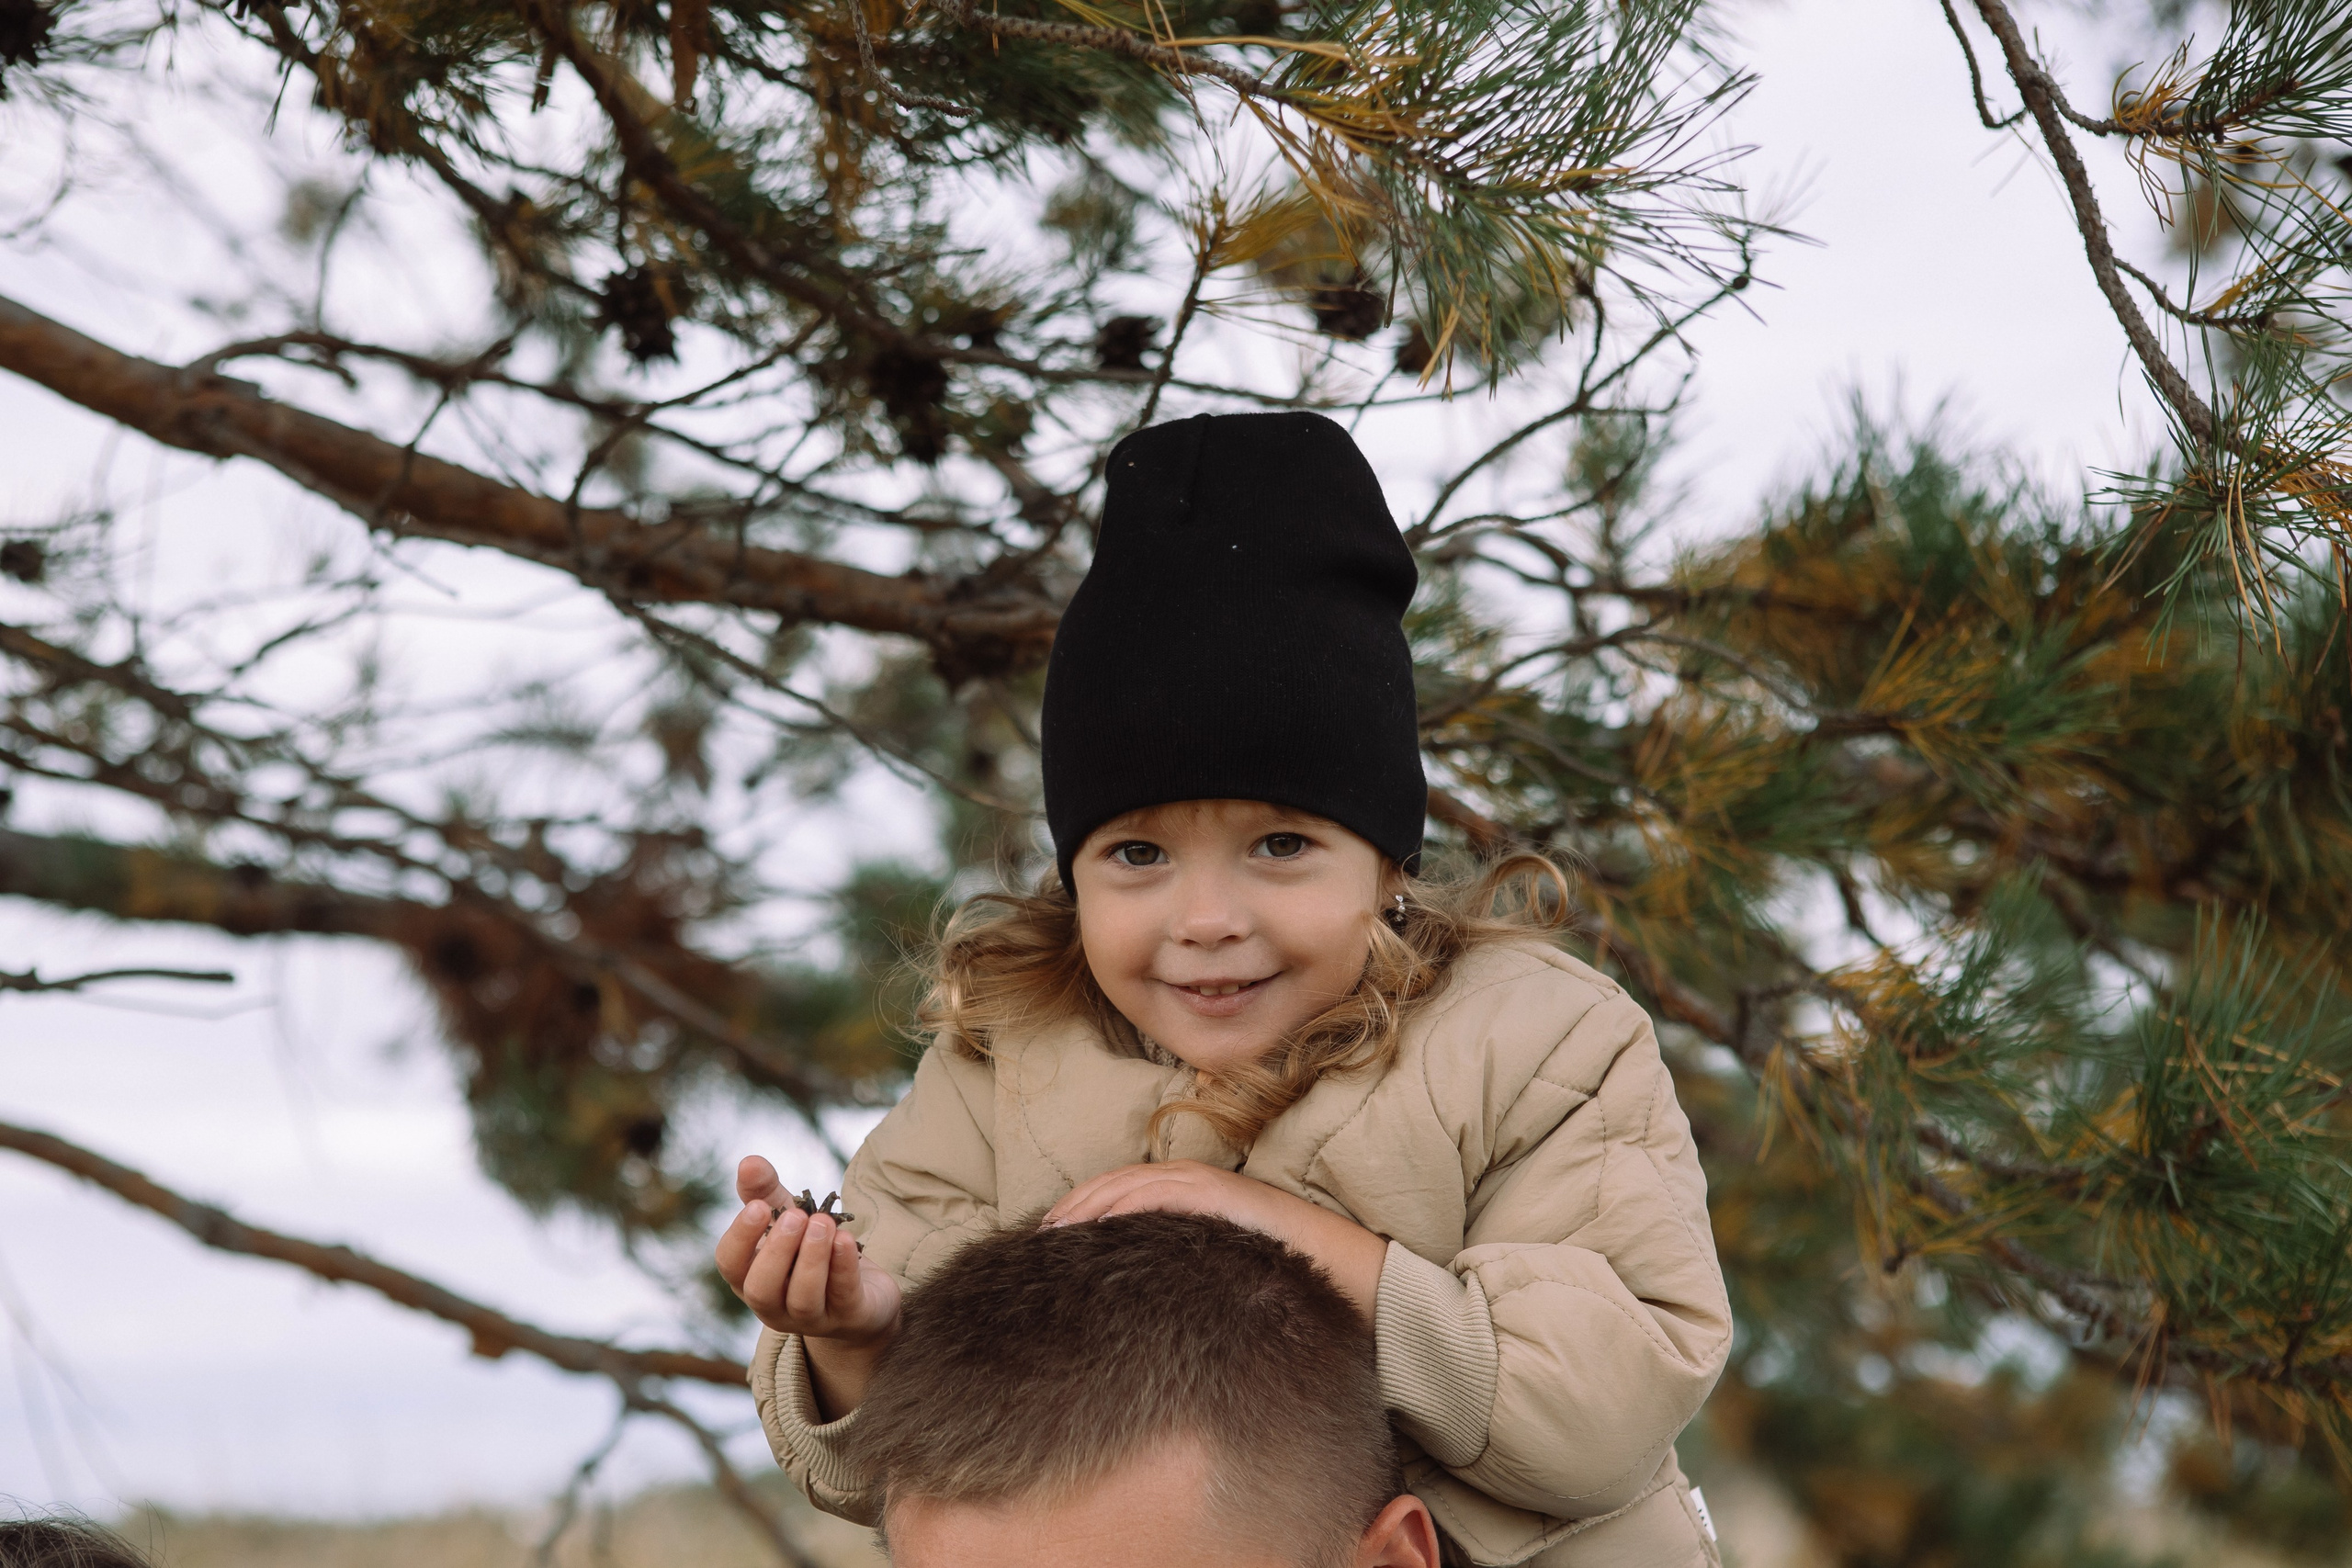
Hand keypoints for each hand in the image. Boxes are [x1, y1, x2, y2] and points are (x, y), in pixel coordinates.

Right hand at [716, 1156, 900, 1417]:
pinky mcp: (848, 1316)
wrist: (861, 1291)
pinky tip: (846, 1238)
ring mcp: (811, 1317)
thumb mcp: (785, 1216)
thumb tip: (748, 1162)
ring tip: (822, 1223)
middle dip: (777, 1251)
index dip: (740, 1236)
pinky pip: (843, 1295)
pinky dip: (843, 1267)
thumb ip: (764, 1190)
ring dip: (812, 1258)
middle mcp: (774, 1305)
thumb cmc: (809, 1251)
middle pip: (762, 1289)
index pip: (730, 1264)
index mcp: (750, 1277)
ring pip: (803, 1298)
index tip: (758, 1206)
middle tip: (796, 1216)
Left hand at [1043, 1161, 1387, 1317]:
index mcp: (1193, 1192)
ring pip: (1130, 1184)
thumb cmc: (1283, 1272)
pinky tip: (1098, 1226)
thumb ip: (1185, 1263)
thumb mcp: (1221, 1265)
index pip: (1124, 1191)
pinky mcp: (1218, 1195)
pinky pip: (1159, 1194)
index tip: (1051, 1237)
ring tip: (1055, 1233)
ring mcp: (1207, 1183)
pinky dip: (1124, 1205)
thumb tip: (1143, 1290)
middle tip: (1039, 1237)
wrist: (1341, 1266)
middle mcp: (1195, 1179)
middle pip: (1117, 1183)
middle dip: (1075, 1205)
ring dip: (1088, 1204)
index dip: (1085, 1208)